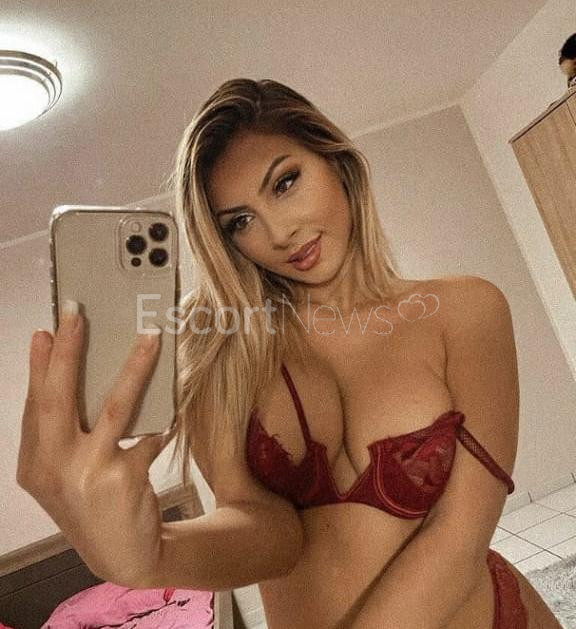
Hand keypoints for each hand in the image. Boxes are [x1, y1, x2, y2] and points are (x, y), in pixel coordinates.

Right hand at [16, 303, 175, 586]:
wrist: (124, 556)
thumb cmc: (92, 504)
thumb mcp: (66, 474)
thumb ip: (63, 434)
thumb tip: (76, 374)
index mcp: (34, 464)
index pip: (35, 404)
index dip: (40, 366)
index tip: (47, 330)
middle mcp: (53, 468)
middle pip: (60, 397)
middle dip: (68, 351)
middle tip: (76, 313)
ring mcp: (87, 474)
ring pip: (114, 407)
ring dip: (133, 367)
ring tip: (148, 338)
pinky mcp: (122, 478)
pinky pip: (148, 436)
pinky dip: (160, 423)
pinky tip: (169, 417)